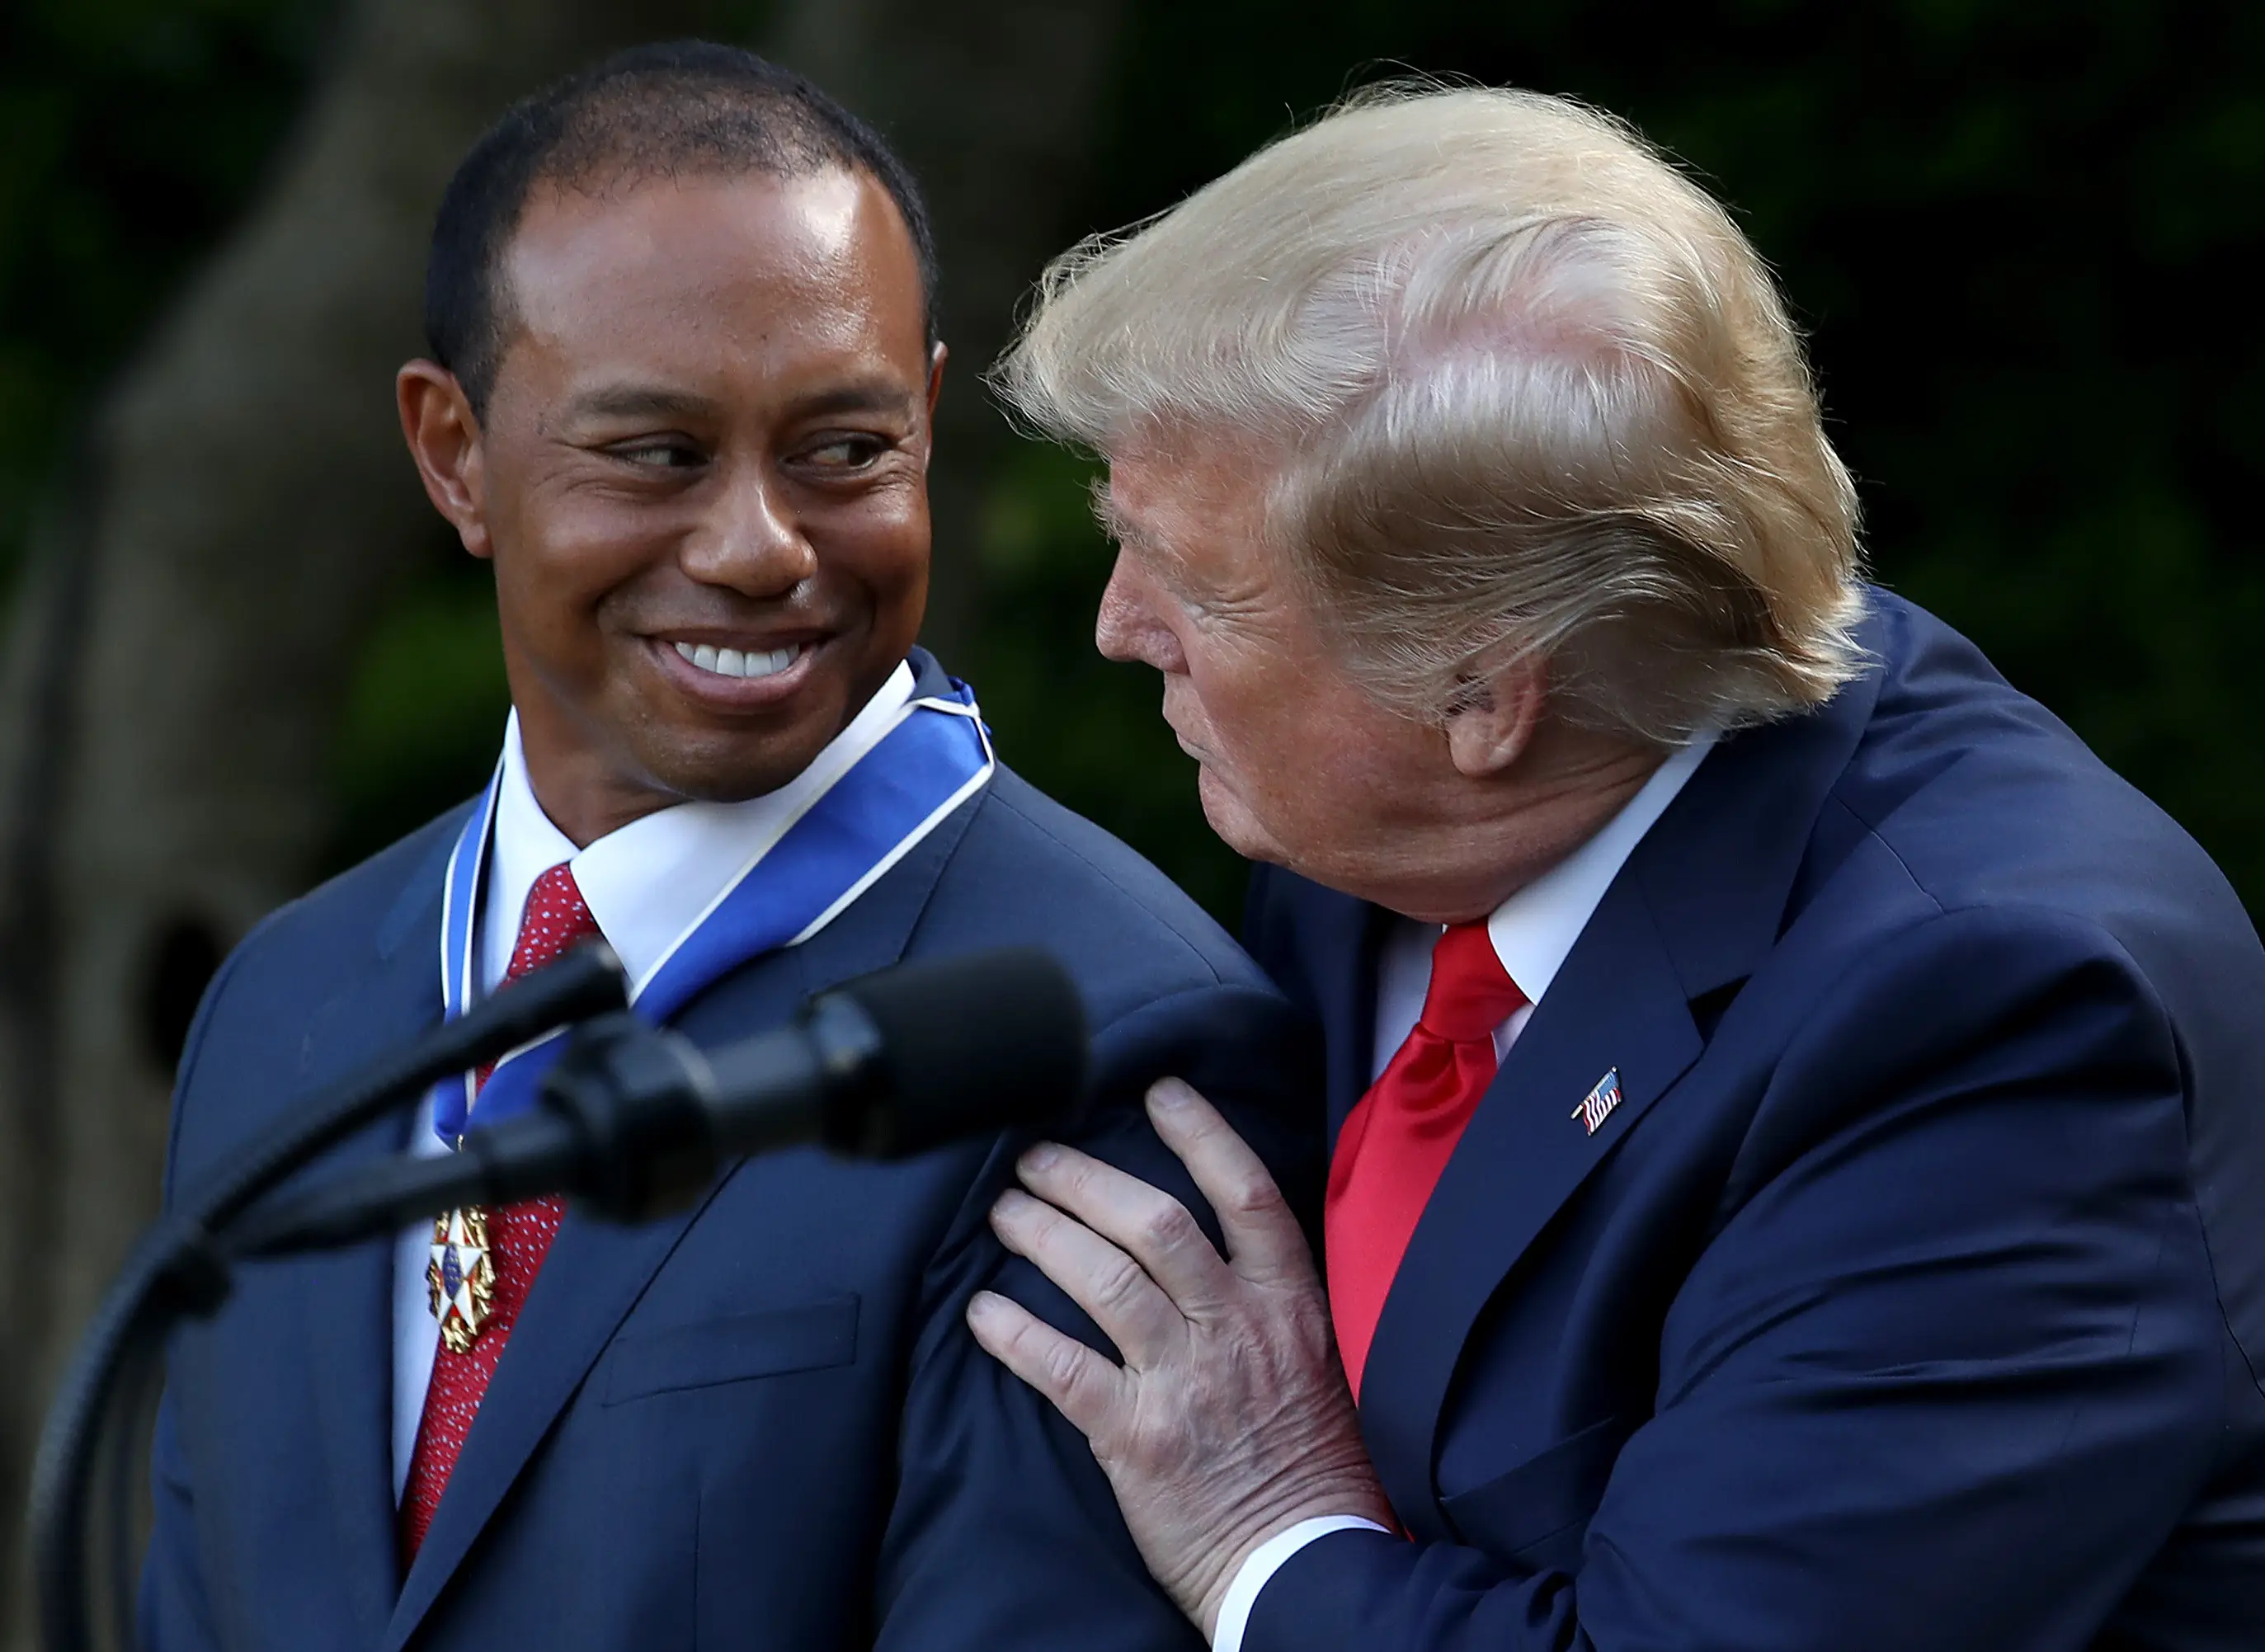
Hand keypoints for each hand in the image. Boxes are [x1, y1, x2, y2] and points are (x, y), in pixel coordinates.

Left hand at [966, 1078, 1392, 1638]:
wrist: (1305, 1562)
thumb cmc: (1313, 1462)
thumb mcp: (1317, 1359)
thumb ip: (1268, 1298)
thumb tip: (1212, 1237)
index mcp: (1288, 1304)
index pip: (1246, 1193)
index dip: (1201, 1133)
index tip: (1158, 1092)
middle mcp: (1238, 1329)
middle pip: (1155, 1222)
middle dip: (1086, 1179)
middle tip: (1036, 1157)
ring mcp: (1187, 1382)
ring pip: (1104, 1280)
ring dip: (1044, 1235)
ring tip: (1005, 1213)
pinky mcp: (1139, 1439)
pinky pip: (1062, 1369)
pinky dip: (1014, 1334)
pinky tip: (982, 1311)